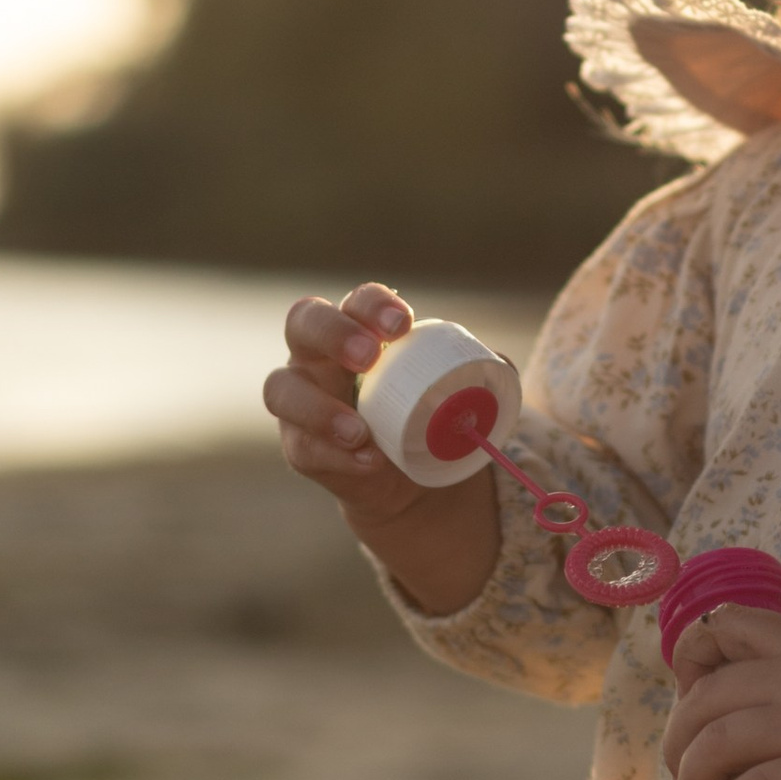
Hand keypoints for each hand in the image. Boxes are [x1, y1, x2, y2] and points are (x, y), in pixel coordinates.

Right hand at [262, 284, 499, 614]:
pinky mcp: (301, 447)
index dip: (372, 305)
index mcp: (358, 330)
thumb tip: (499, 364)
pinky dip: (336, 457)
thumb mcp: (456, 390)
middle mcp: (318, 356)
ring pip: (281, 390)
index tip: (402, 323)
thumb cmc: (426, 414)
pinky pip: (305, 449)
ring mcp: (301, 401)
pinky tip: (368, 463)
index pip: (355, 302)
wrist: (409, 477)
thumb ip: (480, 372)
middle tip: (369, 357)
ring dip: (318, 408)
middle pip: (303, 323)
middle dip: (333, 334)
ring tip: (359, 431)